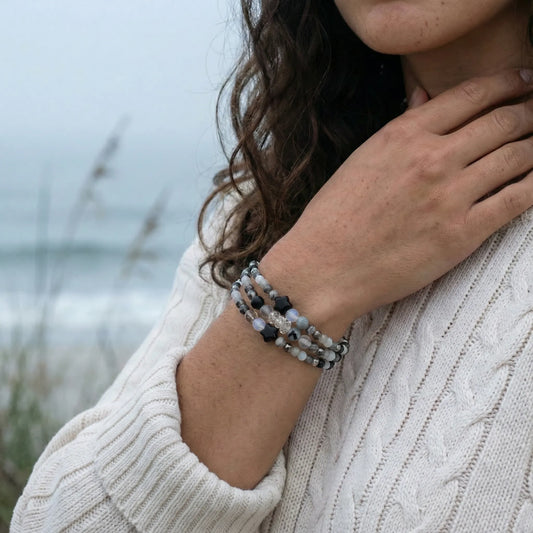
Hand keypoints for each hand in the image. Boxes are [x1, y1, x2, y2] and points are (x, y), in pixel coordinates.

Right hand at [261, 69, 532, 332]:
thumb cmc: (334, 217)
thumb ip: (400, 126)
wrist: (324, 267)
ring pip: (518, 156)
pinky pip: (517, 199)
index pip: (471, 94)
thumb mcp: (361, 160)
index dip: (507, 83)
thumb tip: (424, 95)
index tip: (522, 82)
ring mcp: (450, 196)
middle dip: (528, 113)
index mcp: (403, 135)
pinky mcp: (462, 234)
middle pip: (503, 121)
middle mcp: (432, 158)